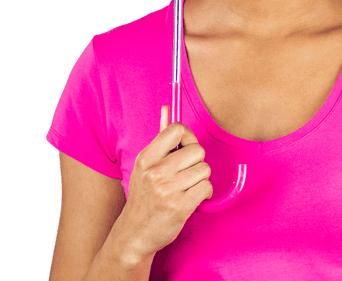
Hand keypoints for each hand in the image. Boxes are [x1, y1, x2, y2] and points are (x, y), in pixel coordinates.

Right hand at [117, 106, 213, 259]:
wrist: (134, 234)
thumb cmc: (144, 197)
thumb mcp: (145, 166)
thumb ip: (160, 138)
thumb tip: (166, 108)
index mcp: (146, 158)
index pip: (177, 130)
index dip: (188, 137)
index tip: (185, 148)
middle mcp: (155, 172)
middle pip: (197, 150)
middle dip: (197, 162)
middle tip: (185, 174)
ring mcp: (167, 191)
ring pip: (205, 170)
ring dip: (201, 179)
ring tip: (186, 188)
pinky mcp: (180, 207)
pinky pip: (207, 188)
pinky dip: (204, 193)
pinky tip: (192, 199)